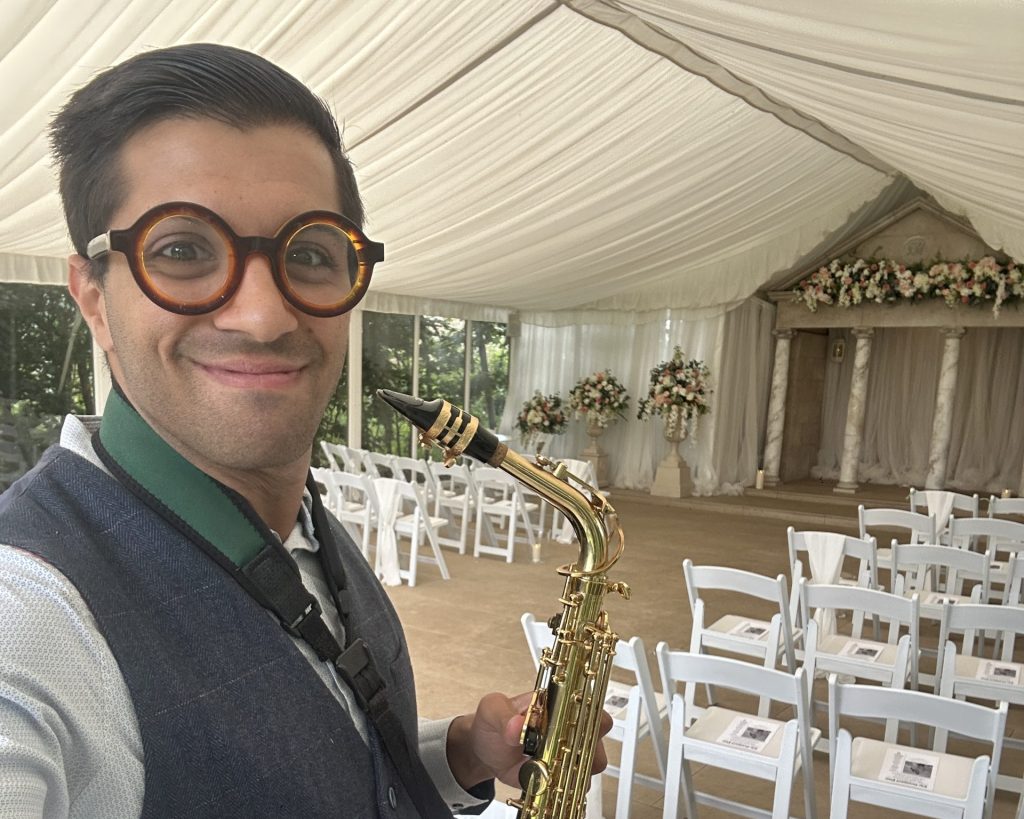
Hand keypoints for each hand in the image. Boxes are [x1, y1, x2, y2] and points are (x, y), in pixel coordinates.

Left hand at [446, 691, 611, 789]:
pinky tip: (542, 783)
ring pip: (589, 768)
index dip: (594, 719)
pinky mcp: (557, 778)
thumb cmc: (493, 722)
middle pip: (597, 742)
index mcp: (559, 706)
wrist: (484, 750)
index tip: (578, 728)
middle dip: (588, 752)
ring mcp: (565, 755)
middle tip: (561, 754)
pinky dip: (561, 789)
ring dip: (573, 772)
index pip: (590, 708)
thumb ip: (503, 714)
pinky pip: (571, 787)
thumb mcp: (492, 710)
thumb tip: (517, 725)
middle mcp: (568, 730)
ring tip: (548, 770)